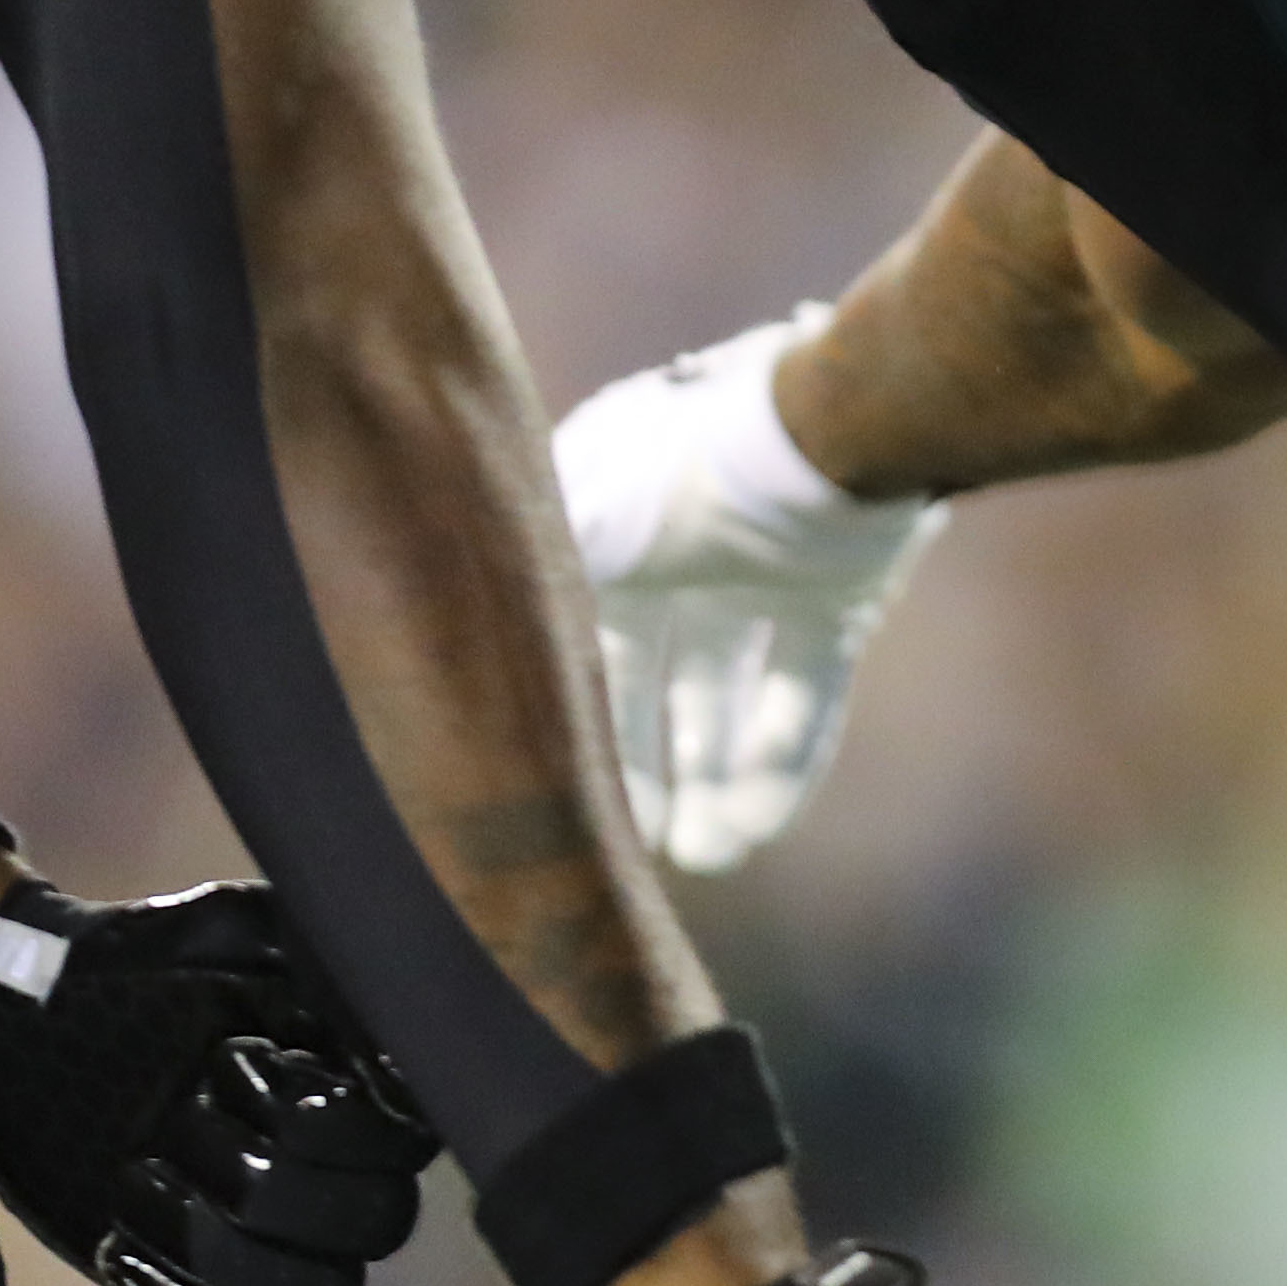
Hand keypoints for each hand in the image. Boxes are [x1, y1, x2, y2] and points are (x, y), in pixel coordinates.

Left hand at [0, 879, 438, 1285]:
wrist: (29, 1019)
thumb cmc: (141, 964)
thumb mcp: (241, 930)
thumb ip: (339, 972)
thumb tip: (405, 1069)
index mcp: (364, 1091)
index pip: (408, 1148)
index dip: (322, 1122)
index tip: (236, 1062)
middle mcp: (342, 1174)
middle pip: (374, 1229)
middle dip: (257, 1179)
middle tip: (175, 1117)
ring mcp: (282, 1245)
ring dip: (216, 1249)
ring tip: (137, 1183)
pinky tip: (131, 1259)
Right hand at [555, 308, 941, 874]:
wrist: (827, 429)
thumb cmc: (688, 468)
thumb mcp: (583, 523)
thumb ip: (523, 582)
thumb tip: (445, 634)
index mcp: (611, 528)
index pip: (581, 644)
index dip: (573, 721)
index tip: (566, 797)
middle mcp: (682, 554)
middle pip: (654, 682)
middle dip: (647, 766)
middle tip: (642, 848)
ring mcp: (765, 577)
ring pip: (730, 698)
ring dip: (717, 778)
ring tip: (708, 856)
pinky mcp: (841, 600)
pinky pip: (806, 695)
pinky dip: (783, 761)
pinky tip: (760, 828)